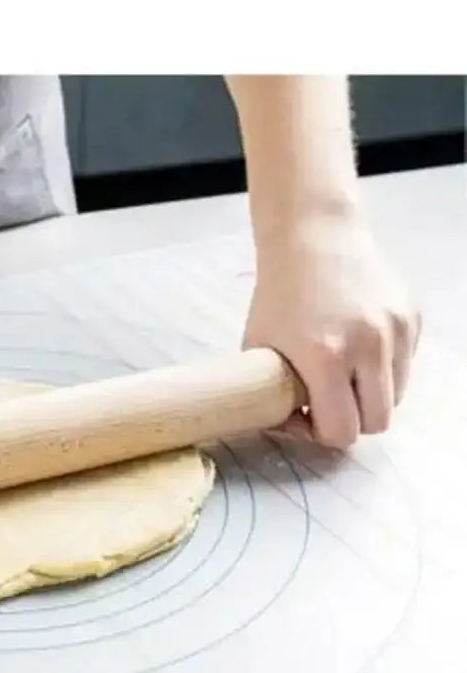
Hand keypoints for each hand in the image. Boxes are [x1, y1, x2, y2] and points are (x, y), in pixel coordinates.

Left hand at [243, 211, 420, 448]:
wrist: (314, 239)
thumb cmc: (278, 296)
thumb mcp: (259, 346)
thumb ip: (273, 390)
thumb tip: (288, 425)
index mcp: (325, 356)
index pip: (341, 430)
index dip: (321, 433)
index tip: (304, 416)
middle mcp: (368, 345)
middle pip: (377, 422)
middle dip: (351, 421)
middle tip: (327, 403)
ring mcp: (396, 330)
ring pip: (397, 396)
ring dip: (370, 396)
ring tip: (343, 375)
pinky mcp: (412, 317)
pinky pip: (404, 365)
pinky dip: (384, 368)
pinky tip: (358, 347)